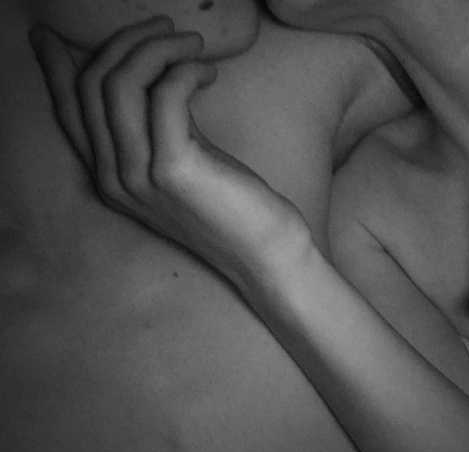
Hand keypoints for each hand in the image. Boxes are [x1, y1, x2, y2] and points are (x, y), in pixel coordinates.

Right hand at [29, 17, 308, 288]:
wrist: (261, 253)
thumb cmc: (228, 205)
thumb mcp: (177, 163)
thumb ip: (152, 131)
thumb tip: (148, 77)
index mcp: (109, 176)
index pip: (69, 109)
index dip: (57, 66)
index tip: (50, 34)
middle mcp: (114, 177)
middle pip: (91, 86)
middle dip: (125, 41)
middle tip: (165, 25)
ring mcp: (139, 176)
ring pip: (120, 84)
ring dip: (157, 48)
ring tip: (193, 43)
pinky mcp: (173, 169)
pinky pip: (165, 94)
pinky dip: (185, 70)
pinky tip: (208, 73)